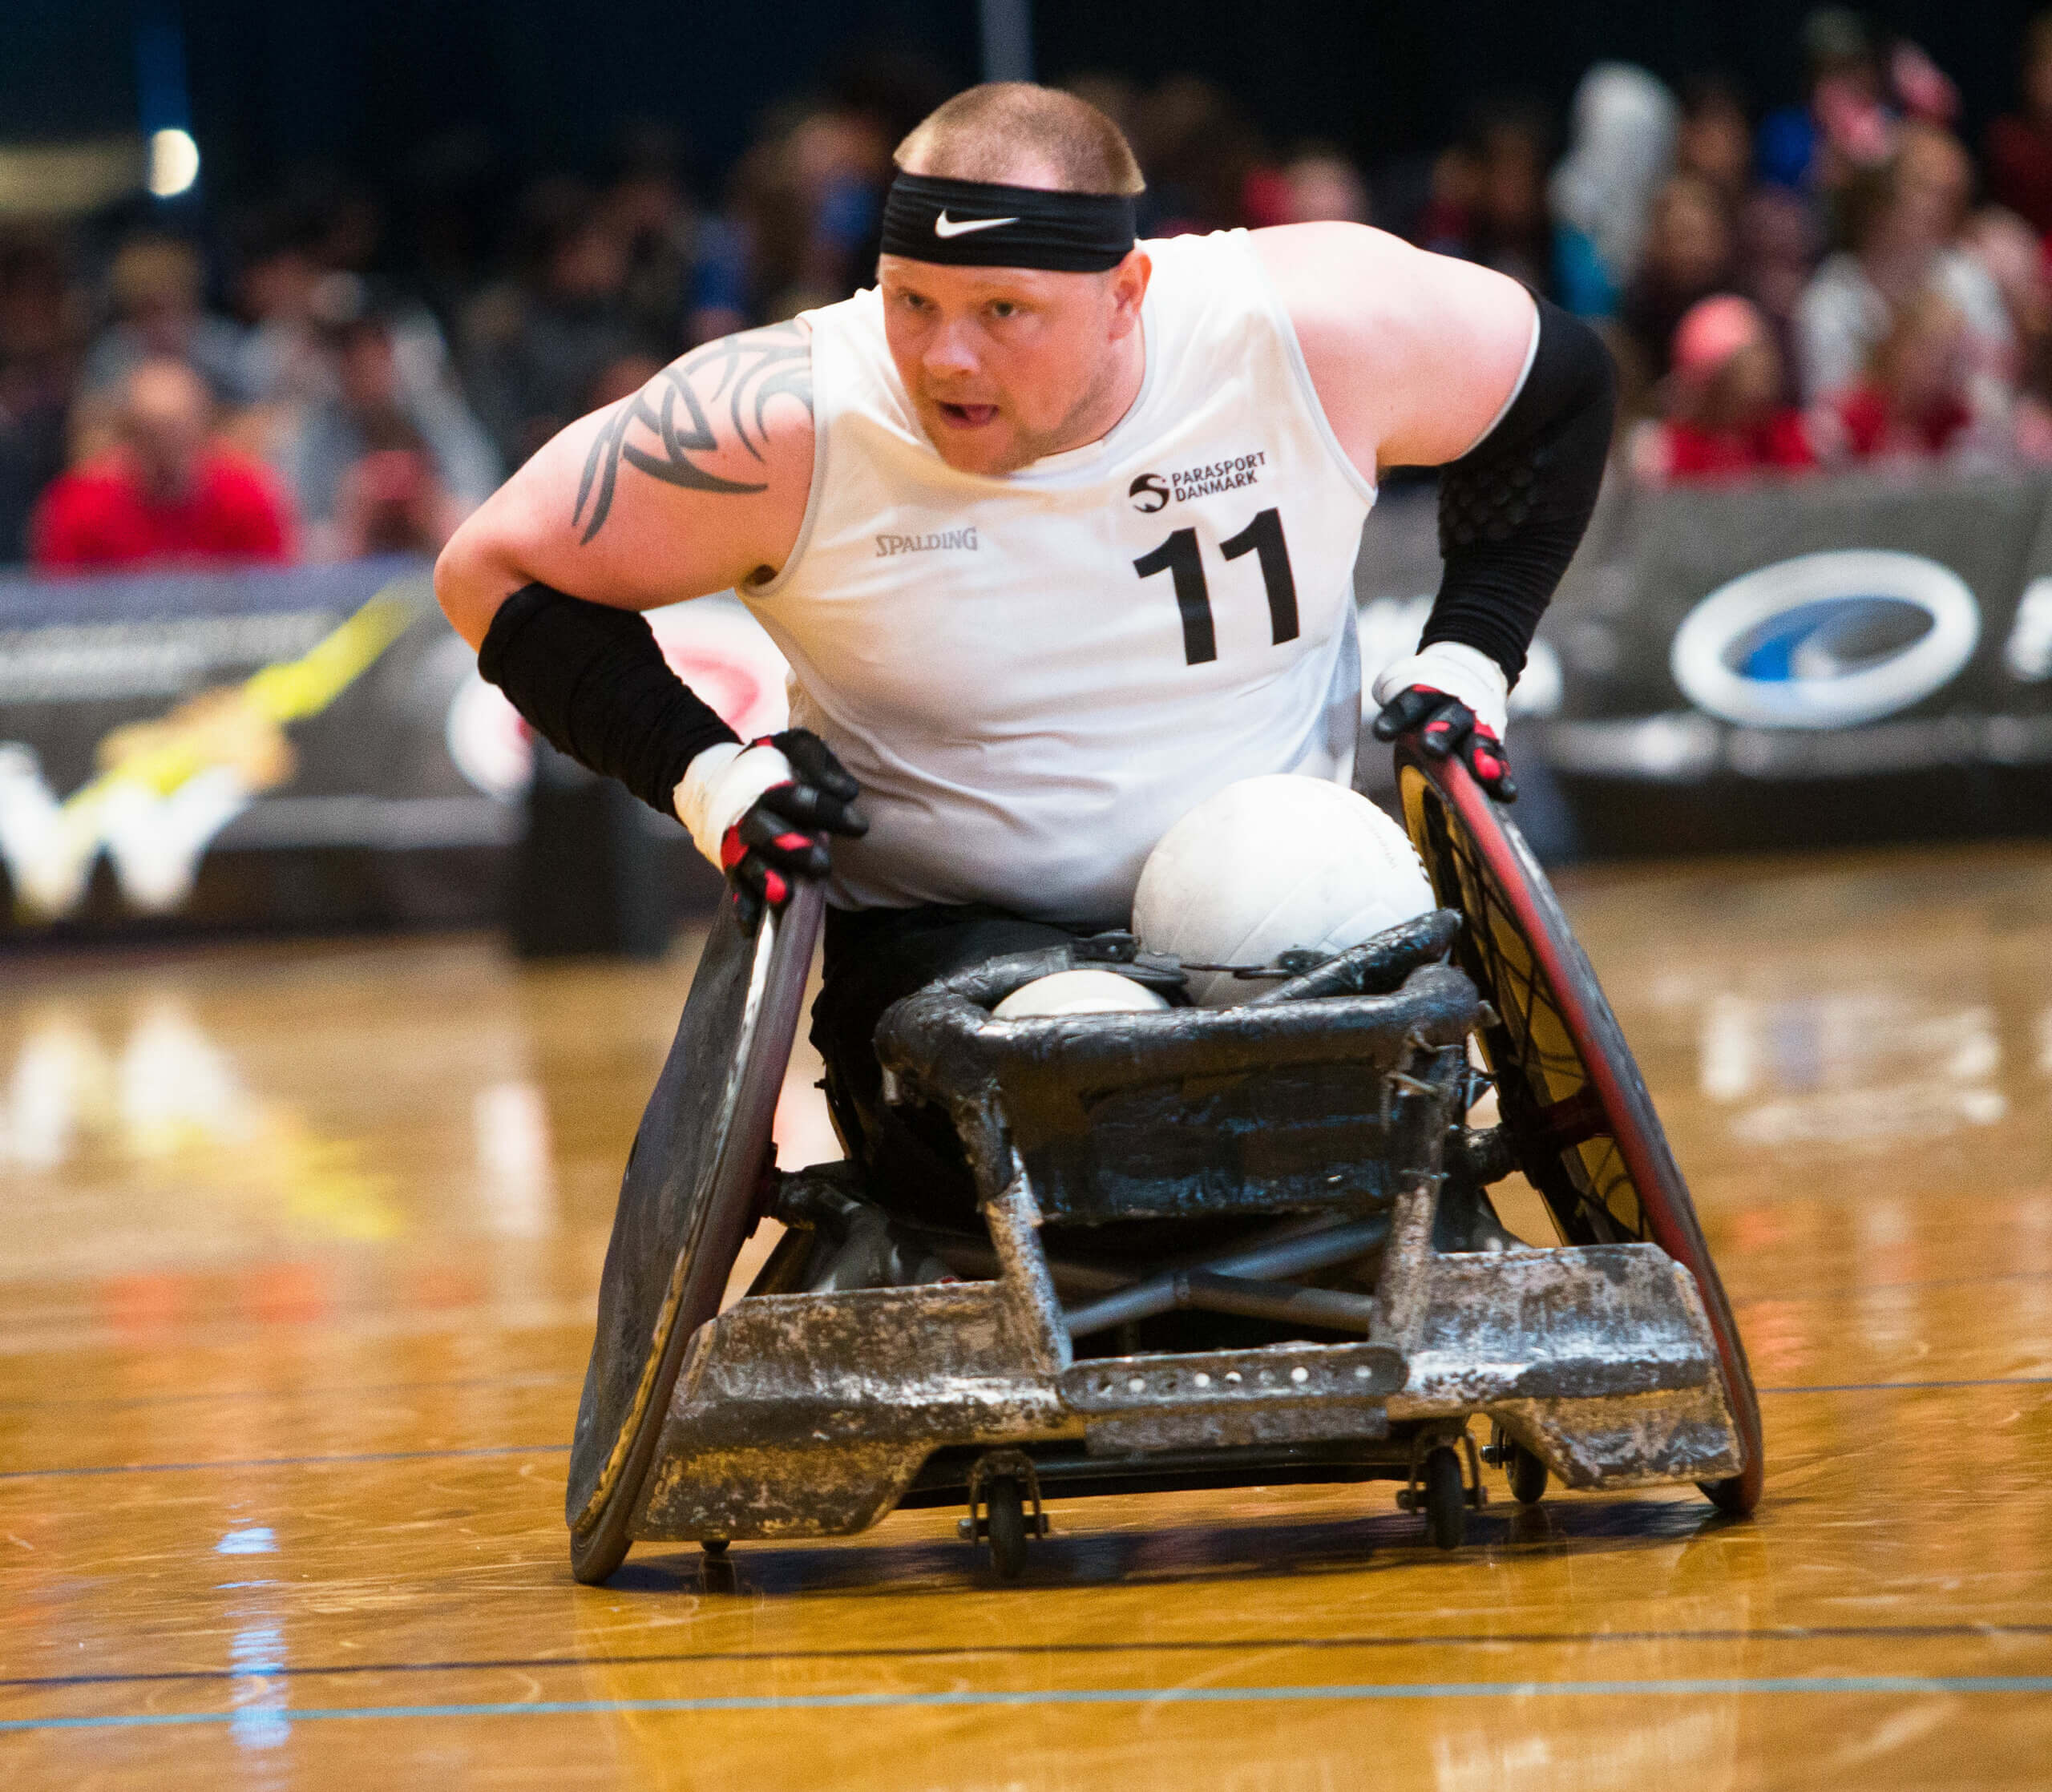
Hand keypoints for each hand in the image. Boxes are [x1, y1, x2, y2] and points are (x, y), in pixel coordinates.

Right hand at [676, 729, 867, 924]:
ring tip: (784, 895)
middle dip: (792, 849)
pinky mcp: (733, 869)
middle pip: (766, 833)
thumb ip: (820, 762)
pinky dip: (743, 906)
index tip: (860, 826)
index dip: (823, 810)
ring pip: (750, 864)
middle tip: (822, 865)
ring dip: (766, 879)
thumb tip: (848, 791)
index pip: (793, 797)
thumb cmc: (773, 764)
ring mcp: (740, 846)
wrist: (719, 781)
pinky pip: (736, 890)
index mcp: (768, 786)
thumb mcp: (796, 746)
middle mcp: (751, 817)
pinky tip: (751, 926)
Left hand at [1369, 642, 1515, 801]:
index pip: (1409, 703)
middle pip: (1448, 718)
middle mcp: (1453, 709)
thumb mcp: (1409, 702)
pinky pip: (1500, 759)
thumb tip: (1382, 732)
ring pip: (1480, 737)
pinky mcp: (1492, 744)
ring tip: (1484, 773)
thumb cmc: (1425, 706)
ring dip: (1480, 755)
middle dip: (1441, 731)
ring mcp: (1476, 725)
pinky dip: (1503, 777)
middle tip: (1431, 747)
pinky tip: (1507, 793)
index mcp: (1425, 696)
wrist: (1467, 678)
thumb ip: (1398, 717)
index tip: (1382, 732)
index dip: (1396, 716)